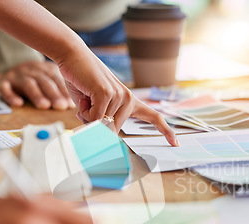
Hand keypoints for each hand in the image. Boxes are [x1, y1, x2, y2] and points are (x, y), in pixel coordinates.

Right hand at [0, 61, 72, 109]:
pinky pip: (6, 88)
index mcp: (45, 69)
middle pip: (44, 81)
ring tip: (44, 106)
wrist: (8, 71)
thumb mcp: (48, 80)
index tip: (70, 104)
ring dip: (37, 95)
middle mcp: (32, 70)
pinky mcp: (3, 82)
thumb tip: (74, 106)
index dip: (64, 92)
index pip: (57, 79)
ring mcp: (17, 75)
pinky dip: (11, 96)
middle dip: (53, 94)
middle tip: (60, 106)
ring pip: (28, 84)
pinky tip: (18, 104)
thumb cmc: (34, 80)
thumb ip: (59, 90)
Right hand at [55, 45, 177, 145]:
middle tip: (87, 104)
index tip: (176, 143)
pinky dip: (84, 112)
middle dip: (94, 124)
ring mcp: (120, 96)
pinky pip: (94, 118)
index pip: (153, 117)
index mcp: (129, 101)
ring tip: (86, 95)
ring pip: (100, 125)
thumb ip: (100, 121)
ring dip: (86, 115)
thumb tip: (102, 137)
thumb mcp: (94, 106)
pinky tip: (84, 95)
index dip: (165, 130)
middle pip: (112, 130)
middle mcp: (128, 98)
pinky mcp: (107, 94)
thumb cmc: (82, 81)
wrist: (72, 56)